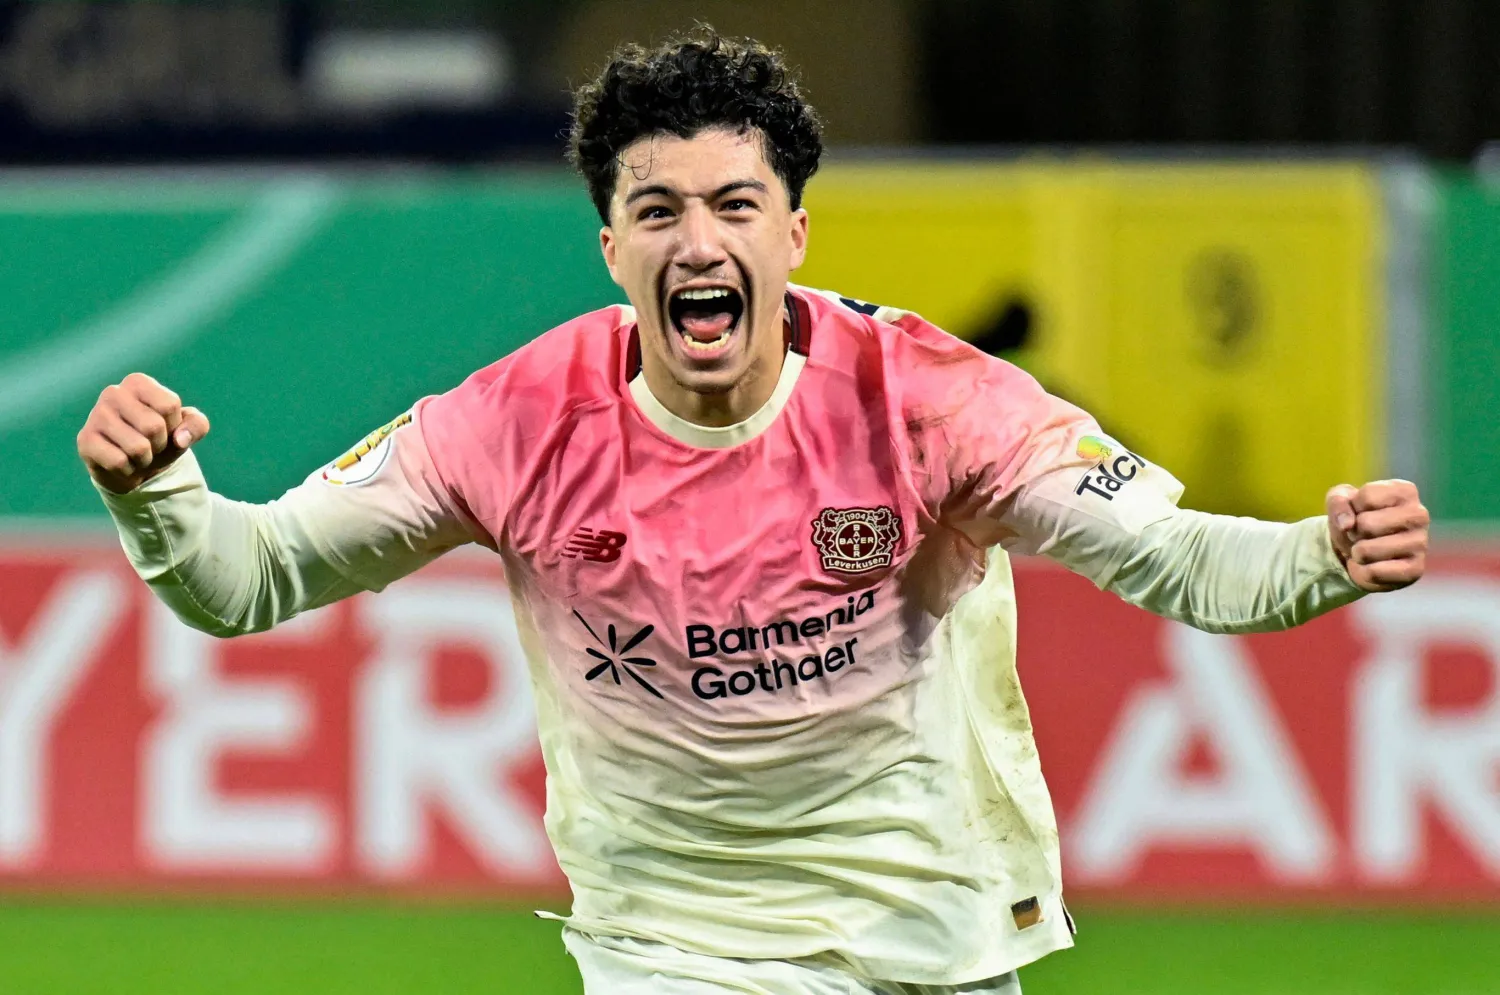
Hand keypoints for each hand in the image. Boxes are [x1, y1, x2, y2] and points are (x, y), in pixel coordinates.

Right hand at [77, 373, 210, 494]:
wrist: (134, 466)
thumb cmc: (161, 439)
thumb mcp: (186, 429)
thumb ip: (197, 425)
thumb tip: (181, 439)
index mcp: (138, 382)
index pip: (169, 405)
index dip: (174, 425)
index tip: (166, 428)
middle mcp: (113, 393)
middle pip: (154, 426)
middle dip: (159, 444)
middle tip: (150, 445)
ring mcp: (95, 415)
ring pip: (137, 447)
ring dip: (145, 459)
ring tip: (137, 454)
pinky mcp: (85, 440)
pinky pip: (118, 462)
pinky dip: (128, 469)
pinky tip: (122, 462)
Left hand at [1325, 480, 1428, 592]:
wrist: (1358, 550)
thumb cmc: (1353, 518)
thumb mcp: (1339, 500)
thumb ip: (1338, 501)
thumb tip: (1346, 524)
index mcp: (1405, 491)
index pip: (1367, 497)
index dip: (1353, 507)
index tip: (1359, 512)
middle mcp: (1419, 514)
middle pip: (1367, 524)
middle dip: (1354, 532)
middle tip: (1362, 534)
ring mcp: (1421, 543)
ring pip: (1367, 550)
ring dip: (1357, 552)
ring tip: (1367, 549)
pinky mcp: (1416, 570)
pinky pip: (1373, 572)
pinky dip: (1363, 571)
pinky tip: (1373, 565)